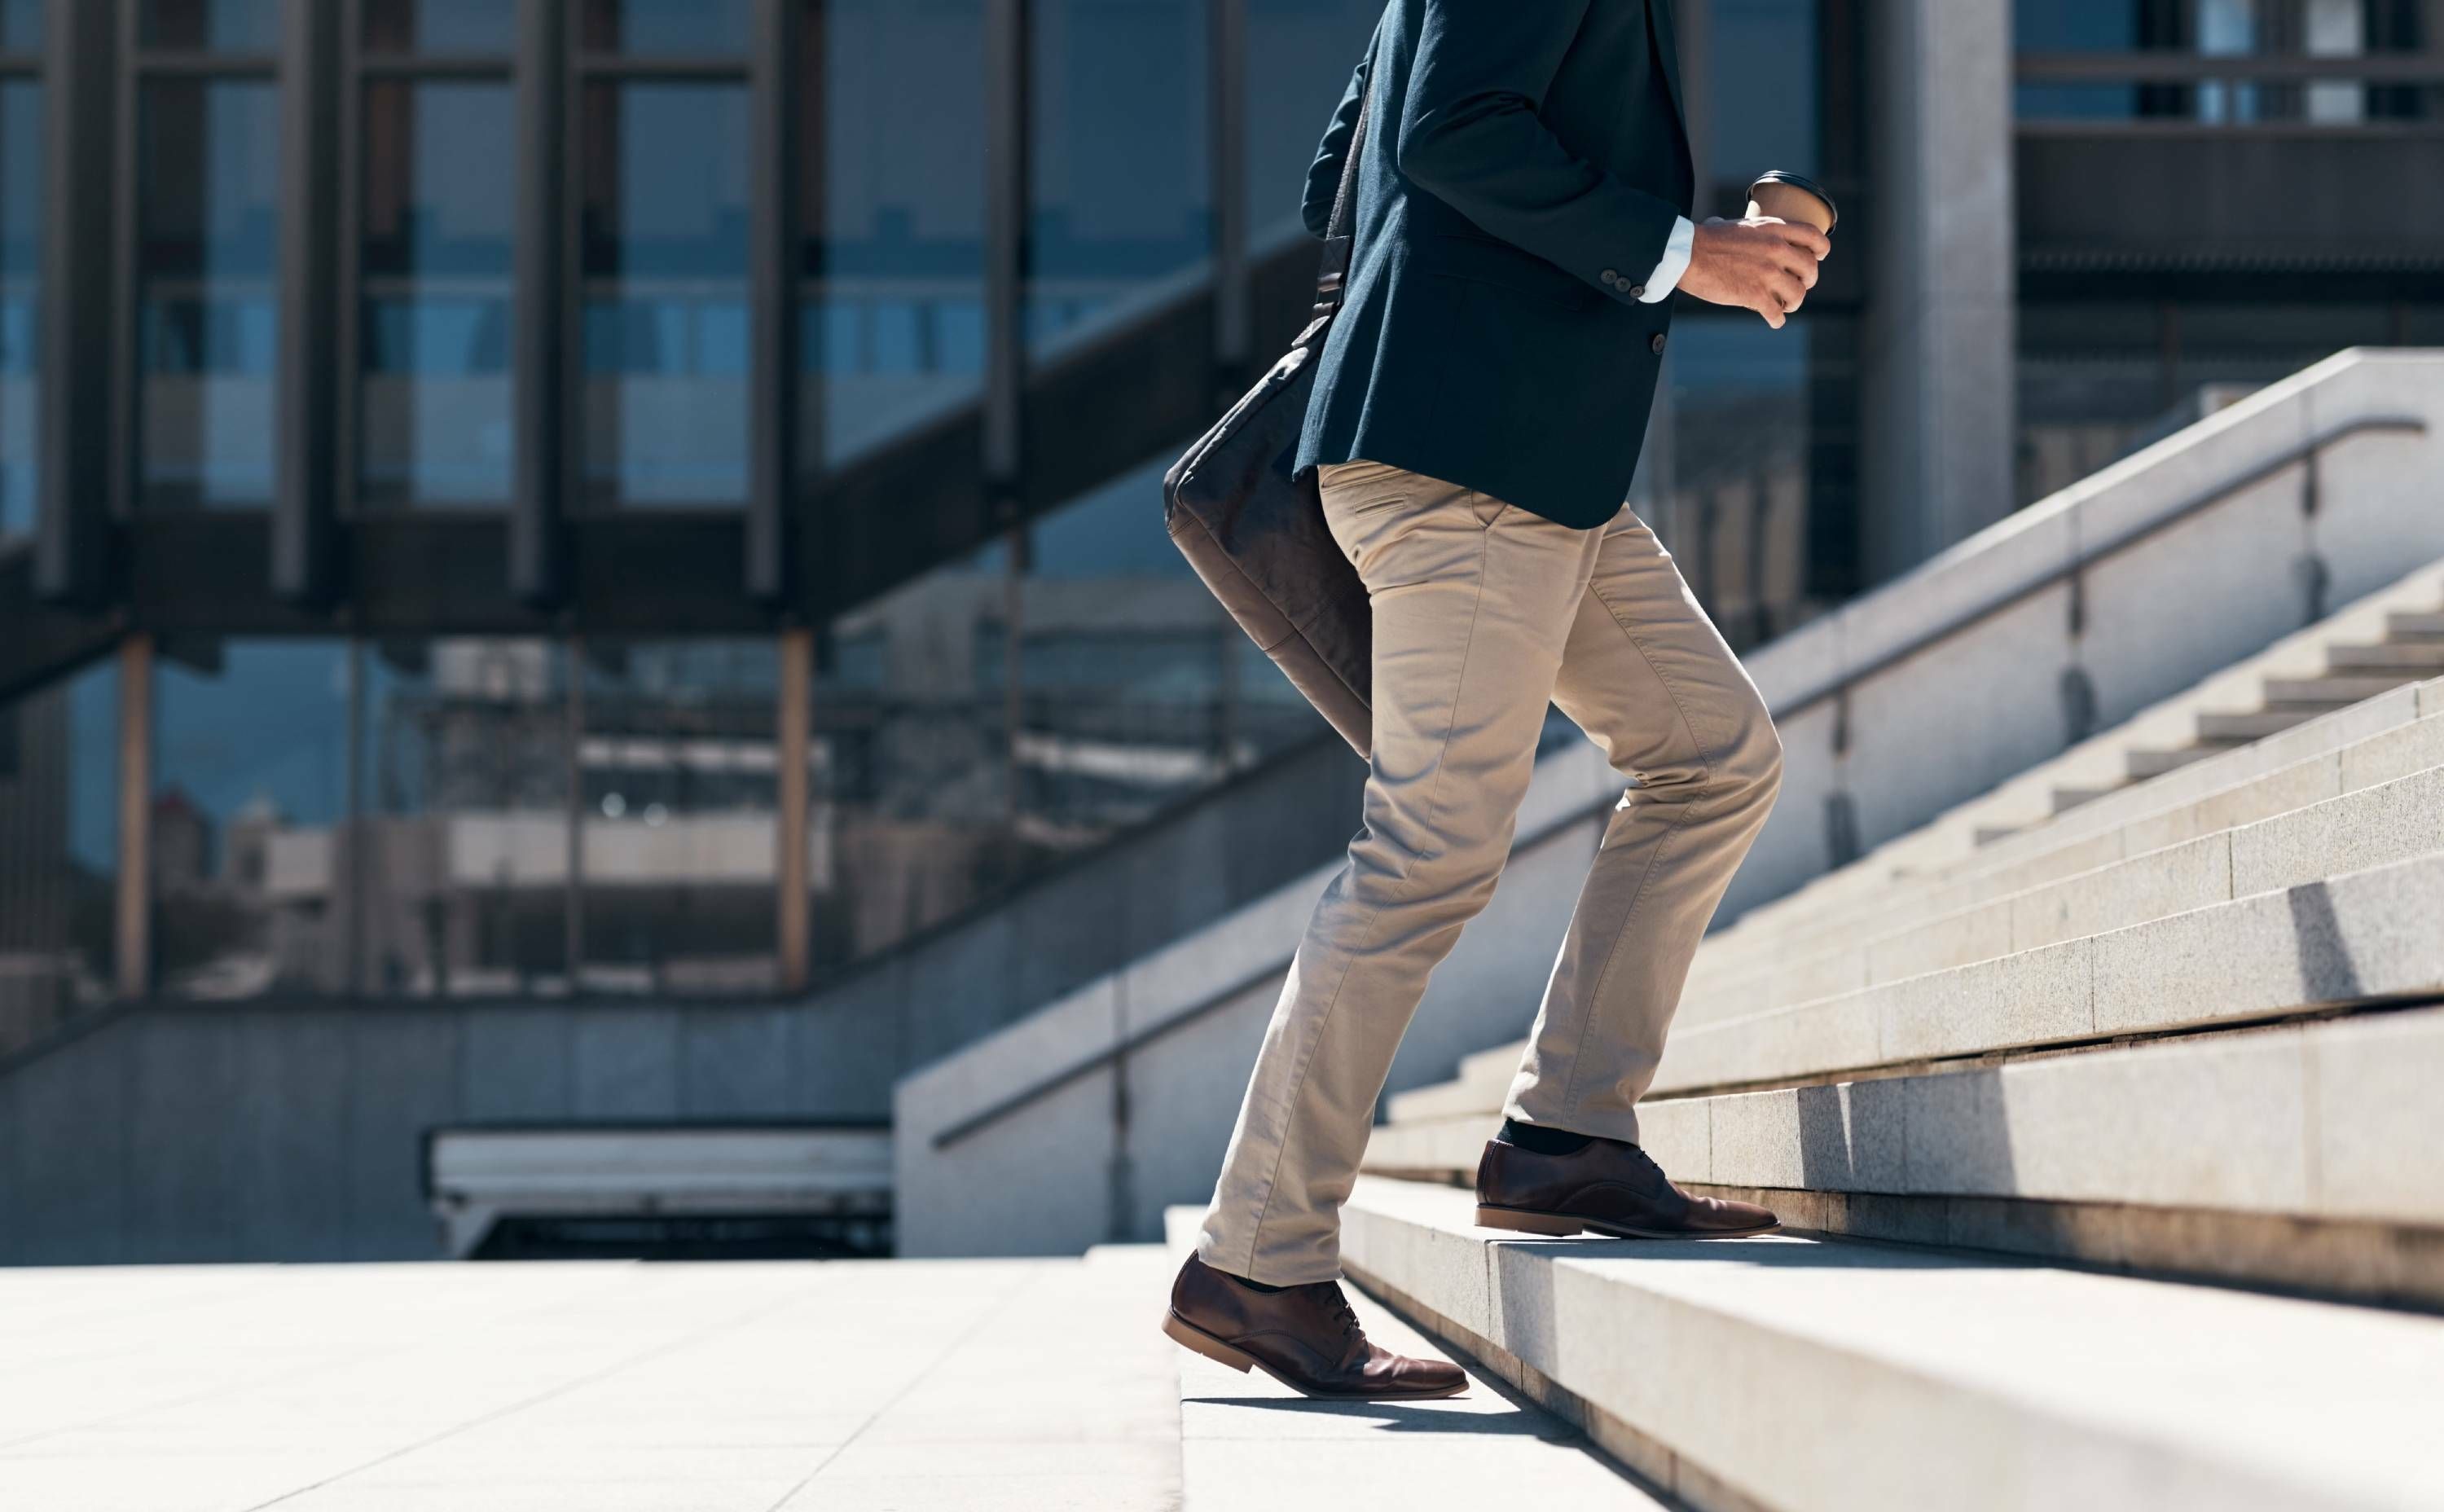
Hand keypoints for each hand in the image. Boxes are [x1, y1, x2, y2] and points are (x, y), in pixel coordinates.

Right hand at [1677, 216, 1828, 328]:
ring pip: (1798, 294)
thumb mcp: (1732, 223)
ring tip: (1784, 306)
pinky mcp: (1755, 295)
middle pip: (1810, 269)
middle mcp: (1777, 249)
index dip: (1820, 250)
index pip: (1814, 237)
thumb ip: (1740, 229)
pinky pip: (1777, 313)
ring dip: (1793, 303)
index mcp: (1774, 228)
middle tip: (1798, 286)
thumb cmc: (1703, 239)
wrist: (1687, 254)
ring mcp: (1768, 273)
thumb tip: (1720, 225)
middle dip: (1807, 281)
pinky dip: (1776, 319)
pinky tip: (1772, 320)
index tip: (1818, 257)